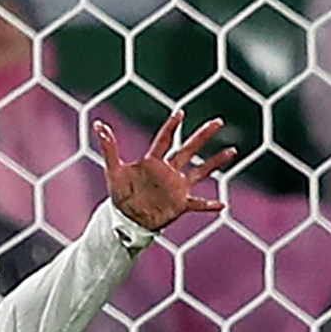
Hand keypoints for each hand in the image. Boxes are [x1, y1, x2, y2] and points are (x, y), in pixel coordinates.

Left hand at [97, 108, 234, 232]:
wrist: (126, 219)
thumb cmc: (120, 194)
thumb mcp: (114, 170)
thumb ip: (109, 147)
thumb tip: (99, 124)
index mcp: (153, 161)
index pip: (165, 140)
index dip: (172, 126)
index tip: (180, 113)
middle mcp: (169, 171)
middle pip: (189, 149)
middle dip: (203, 136)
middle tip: (217, 122)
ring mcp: (176, 187)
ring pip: (200, 171)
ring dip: (215, 162)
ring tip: (232, 152)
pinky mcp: (180, 204)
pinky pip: (197, 204)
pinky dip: (209, 205)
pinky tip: (222, 205)